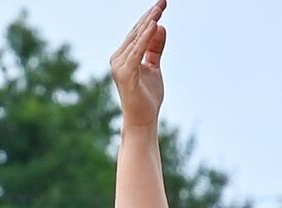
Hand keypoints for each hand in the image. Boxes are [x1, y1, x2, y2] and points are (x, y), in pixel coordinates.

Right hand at [110, 1, 168, 131]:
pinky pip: (138, 51)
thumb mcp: (154, 67)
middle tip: (163, 1)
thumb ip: (155, 48)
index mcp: (123, 56)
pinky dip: (146, 37)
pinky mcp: (126, 73)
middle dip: (151, 15)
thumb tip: (161, 26)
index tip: (162, 4)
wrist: (142, 121)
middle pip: (137, 31)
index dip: (150, 17)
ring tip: (160, 9)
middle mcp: (118, 58)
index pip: (138, 32)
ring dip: (149, 22)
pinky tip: (154, 25)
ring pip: (137, 39)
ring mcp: (120, 65)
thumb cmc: (147, 97)